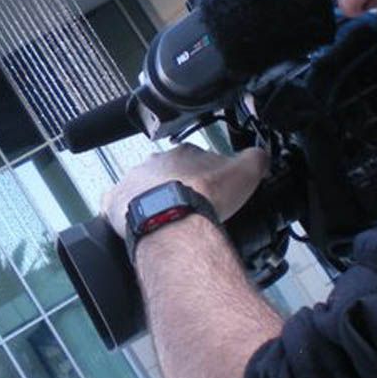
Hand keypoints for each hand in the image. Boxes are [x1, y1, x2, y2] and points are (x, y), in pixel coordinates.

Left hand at [100, 144, 269, 236]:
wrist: (171, 217)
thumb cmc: (203, 197)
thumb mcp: (245, 172)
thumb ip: (256, 158)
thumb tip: (261, 155)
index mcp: (183, 153)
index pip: (196, 158)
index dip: (205, 175)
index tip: (211, 190)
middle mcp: (155, 163)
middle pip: (167, 172)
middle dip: (178, 187)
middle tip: (190, 208)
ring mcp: (132, 182)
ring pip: (142, 187)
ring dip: (152, 199)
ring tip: (166, 220)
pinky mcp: (115, 203)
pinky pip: (115, 204)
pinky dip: (123, 212)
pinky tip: (135, 224)